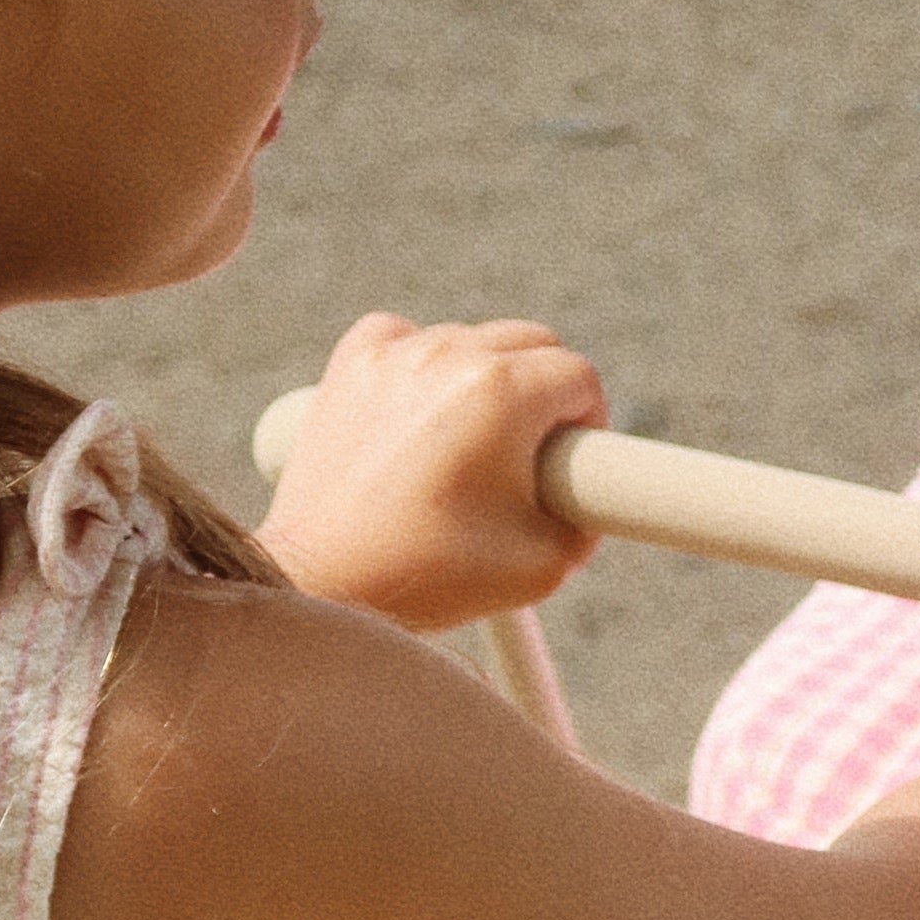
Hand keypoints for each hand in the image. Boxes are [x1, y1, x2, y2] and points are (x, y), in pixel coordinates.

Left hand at [257, 312, 604, 630]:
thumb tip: (595, 493)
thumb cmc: (433, 577)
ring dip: (484, 379)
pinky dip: (422, 367)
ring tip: (466, 444)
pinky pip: (408, 336)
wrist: (324, 582)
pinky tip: (417, 416)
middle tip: (528, 454)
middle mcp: (448, 354)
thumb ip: (589, 519)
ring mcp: (394, 353)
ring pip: (472, 339)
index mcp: (502, 393)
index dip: (588, 422)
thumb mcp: (545, 565)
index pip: (580, 376)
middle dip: (545, 394)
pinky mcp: (352, 362)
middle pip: (534, 342)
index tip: (569, 460)